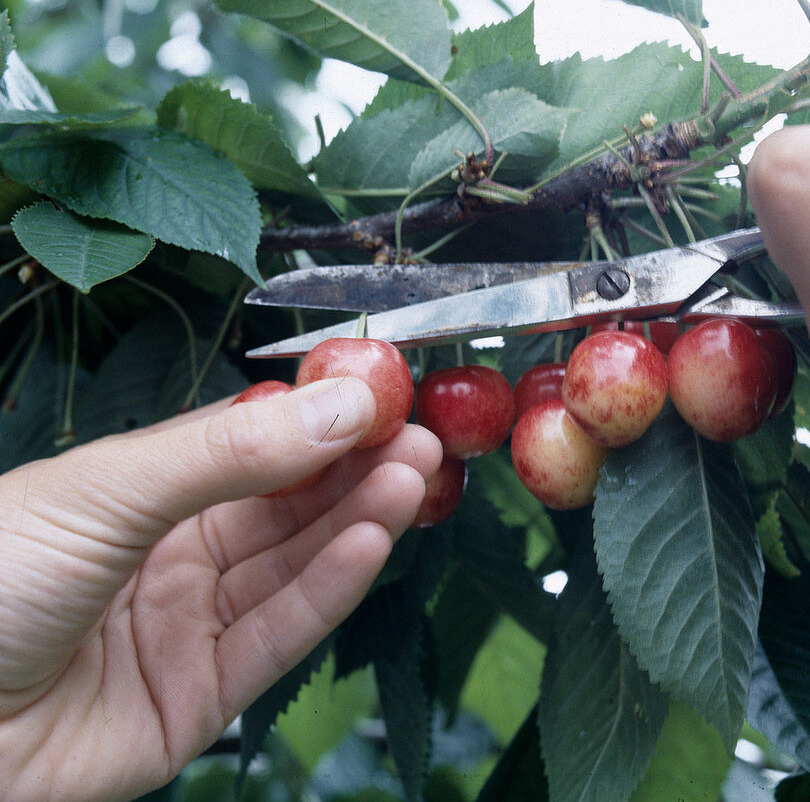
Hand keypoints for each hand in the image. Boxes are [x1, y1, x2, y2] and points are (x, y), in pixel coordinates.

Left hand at [0, 377, 441, 801]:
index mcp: (138, 492)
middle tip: (420, 431)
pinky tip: (373, 541)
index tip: (380, 391)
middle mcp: (170, 554)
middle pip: (285, 506)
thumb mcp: (107, 491)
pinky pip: (277, 635)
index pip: (251, 445)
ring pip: (292, 566)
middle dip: (355, 466)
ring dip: (359, 519)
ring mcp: (186, 627)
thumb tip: (338, 405)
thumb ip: (230, 453)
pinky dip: (331, 587)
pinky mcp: (198, 699)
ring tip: (416, 474)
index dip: (318, 418)